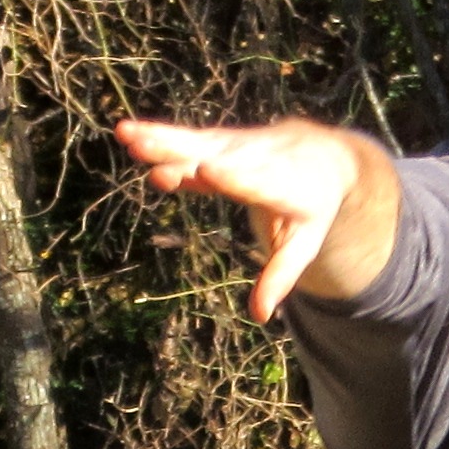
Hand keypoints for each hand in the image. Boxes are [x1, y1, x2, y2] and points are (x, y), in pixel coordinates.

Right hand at [112, 117, 385, 320]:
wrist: (323, 155)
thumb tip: (261, 316)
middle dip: (184, 156)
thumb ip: (281, 276)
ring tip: (127, 136)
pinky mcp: (220, 139)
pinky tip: (125, 132)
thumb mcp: (304, 243)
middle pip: (216, 157)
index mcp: (281, 185)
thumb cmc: (311, 207)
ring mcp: (236, 145)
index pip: (252, 182)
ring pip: (196, 142)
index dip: (230, 176)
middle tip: (151, 156)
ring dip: (161, 140)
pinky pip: (187, 138)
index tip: (207, 170)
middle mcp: (256, 159)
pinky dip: (158, 134)